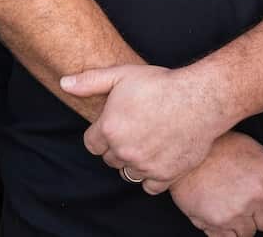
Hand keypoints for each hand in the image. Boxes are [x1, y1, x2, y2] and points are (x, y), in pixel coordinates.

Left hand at [61, 64, 228, 189]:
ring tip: (145, 144)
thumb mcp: (120, 75)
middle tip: (132, 131)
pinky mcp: (166, 175)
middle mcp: (124, 151)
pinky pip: (149, 187)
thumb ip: (89, 81)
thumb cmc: (159, 84)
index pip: (92, 145)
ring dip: (132, 163)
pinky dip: (151, 177)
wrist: (199, 99)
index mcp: (109, 129)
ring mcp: (145, 165)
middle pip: (110, 159)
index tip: (113, 125)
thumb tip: (64, 84)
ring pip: (128, 173)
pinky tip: (157, 159)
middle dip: (116, 148)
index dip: (101, 135)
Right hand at [169, 132, 262, 235]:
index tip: (257, 195)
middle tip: (236, 197)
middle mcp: (259, 194)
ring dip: (237, 223)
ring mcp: (239, 210)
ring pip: (248, 233)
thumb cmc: (217, 147)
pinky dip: (221, 231)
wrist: (181, 149)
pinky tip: (213, 212)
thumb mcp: (253, 148)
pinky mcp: (218, 221)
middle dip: (255, 214)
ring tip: (222, 203)